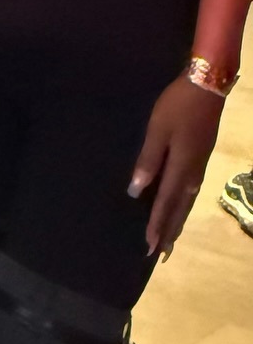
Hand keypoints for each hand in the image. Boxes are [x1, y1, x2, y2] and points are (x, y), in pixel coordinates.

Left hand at [128, 75, 223, 256]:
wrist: (206, 89)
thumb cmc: (176, 108)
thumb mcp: (156, 131)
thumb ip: (147, 161)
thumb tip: (136, 191)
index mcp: (181, 168)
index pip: (166, 203)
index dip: (157, 225)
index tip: (149, 246)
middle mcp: (193, 173)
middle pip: (179, 208)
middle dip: (169, 230)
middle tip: (160, 253)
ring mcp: (199, 166)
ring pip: (187, 201)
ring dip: (177, 221)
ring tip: (170, 239)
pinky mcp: (200, 158)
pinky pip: (191, 191)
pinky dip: (183, 205)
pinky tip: (179, 207)